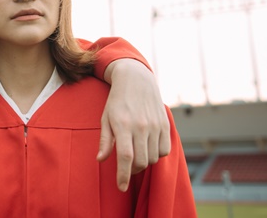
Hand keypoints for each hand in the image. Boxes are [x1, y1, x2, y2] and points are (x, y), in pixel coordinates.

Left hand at [96, 59, 169, 191]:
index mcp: (123, 125)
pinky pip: (164, 150)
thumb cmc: (117, 101)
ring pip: (153, 158)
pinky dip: (156, 155)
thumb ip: (105, 140)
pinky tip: (148, 149)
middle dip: (133, 171)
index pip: (125, 157)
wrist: (136, 80)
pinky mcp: (165, 125)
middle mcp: (141, 126)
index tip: (121, 187)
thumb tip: (101, 160)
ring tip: (136, 155)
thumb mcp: (106, 118)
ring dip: (144, 163)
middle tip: (127, 168)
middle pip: (141, 161)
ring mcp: (155, 126)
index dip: (123, 175)